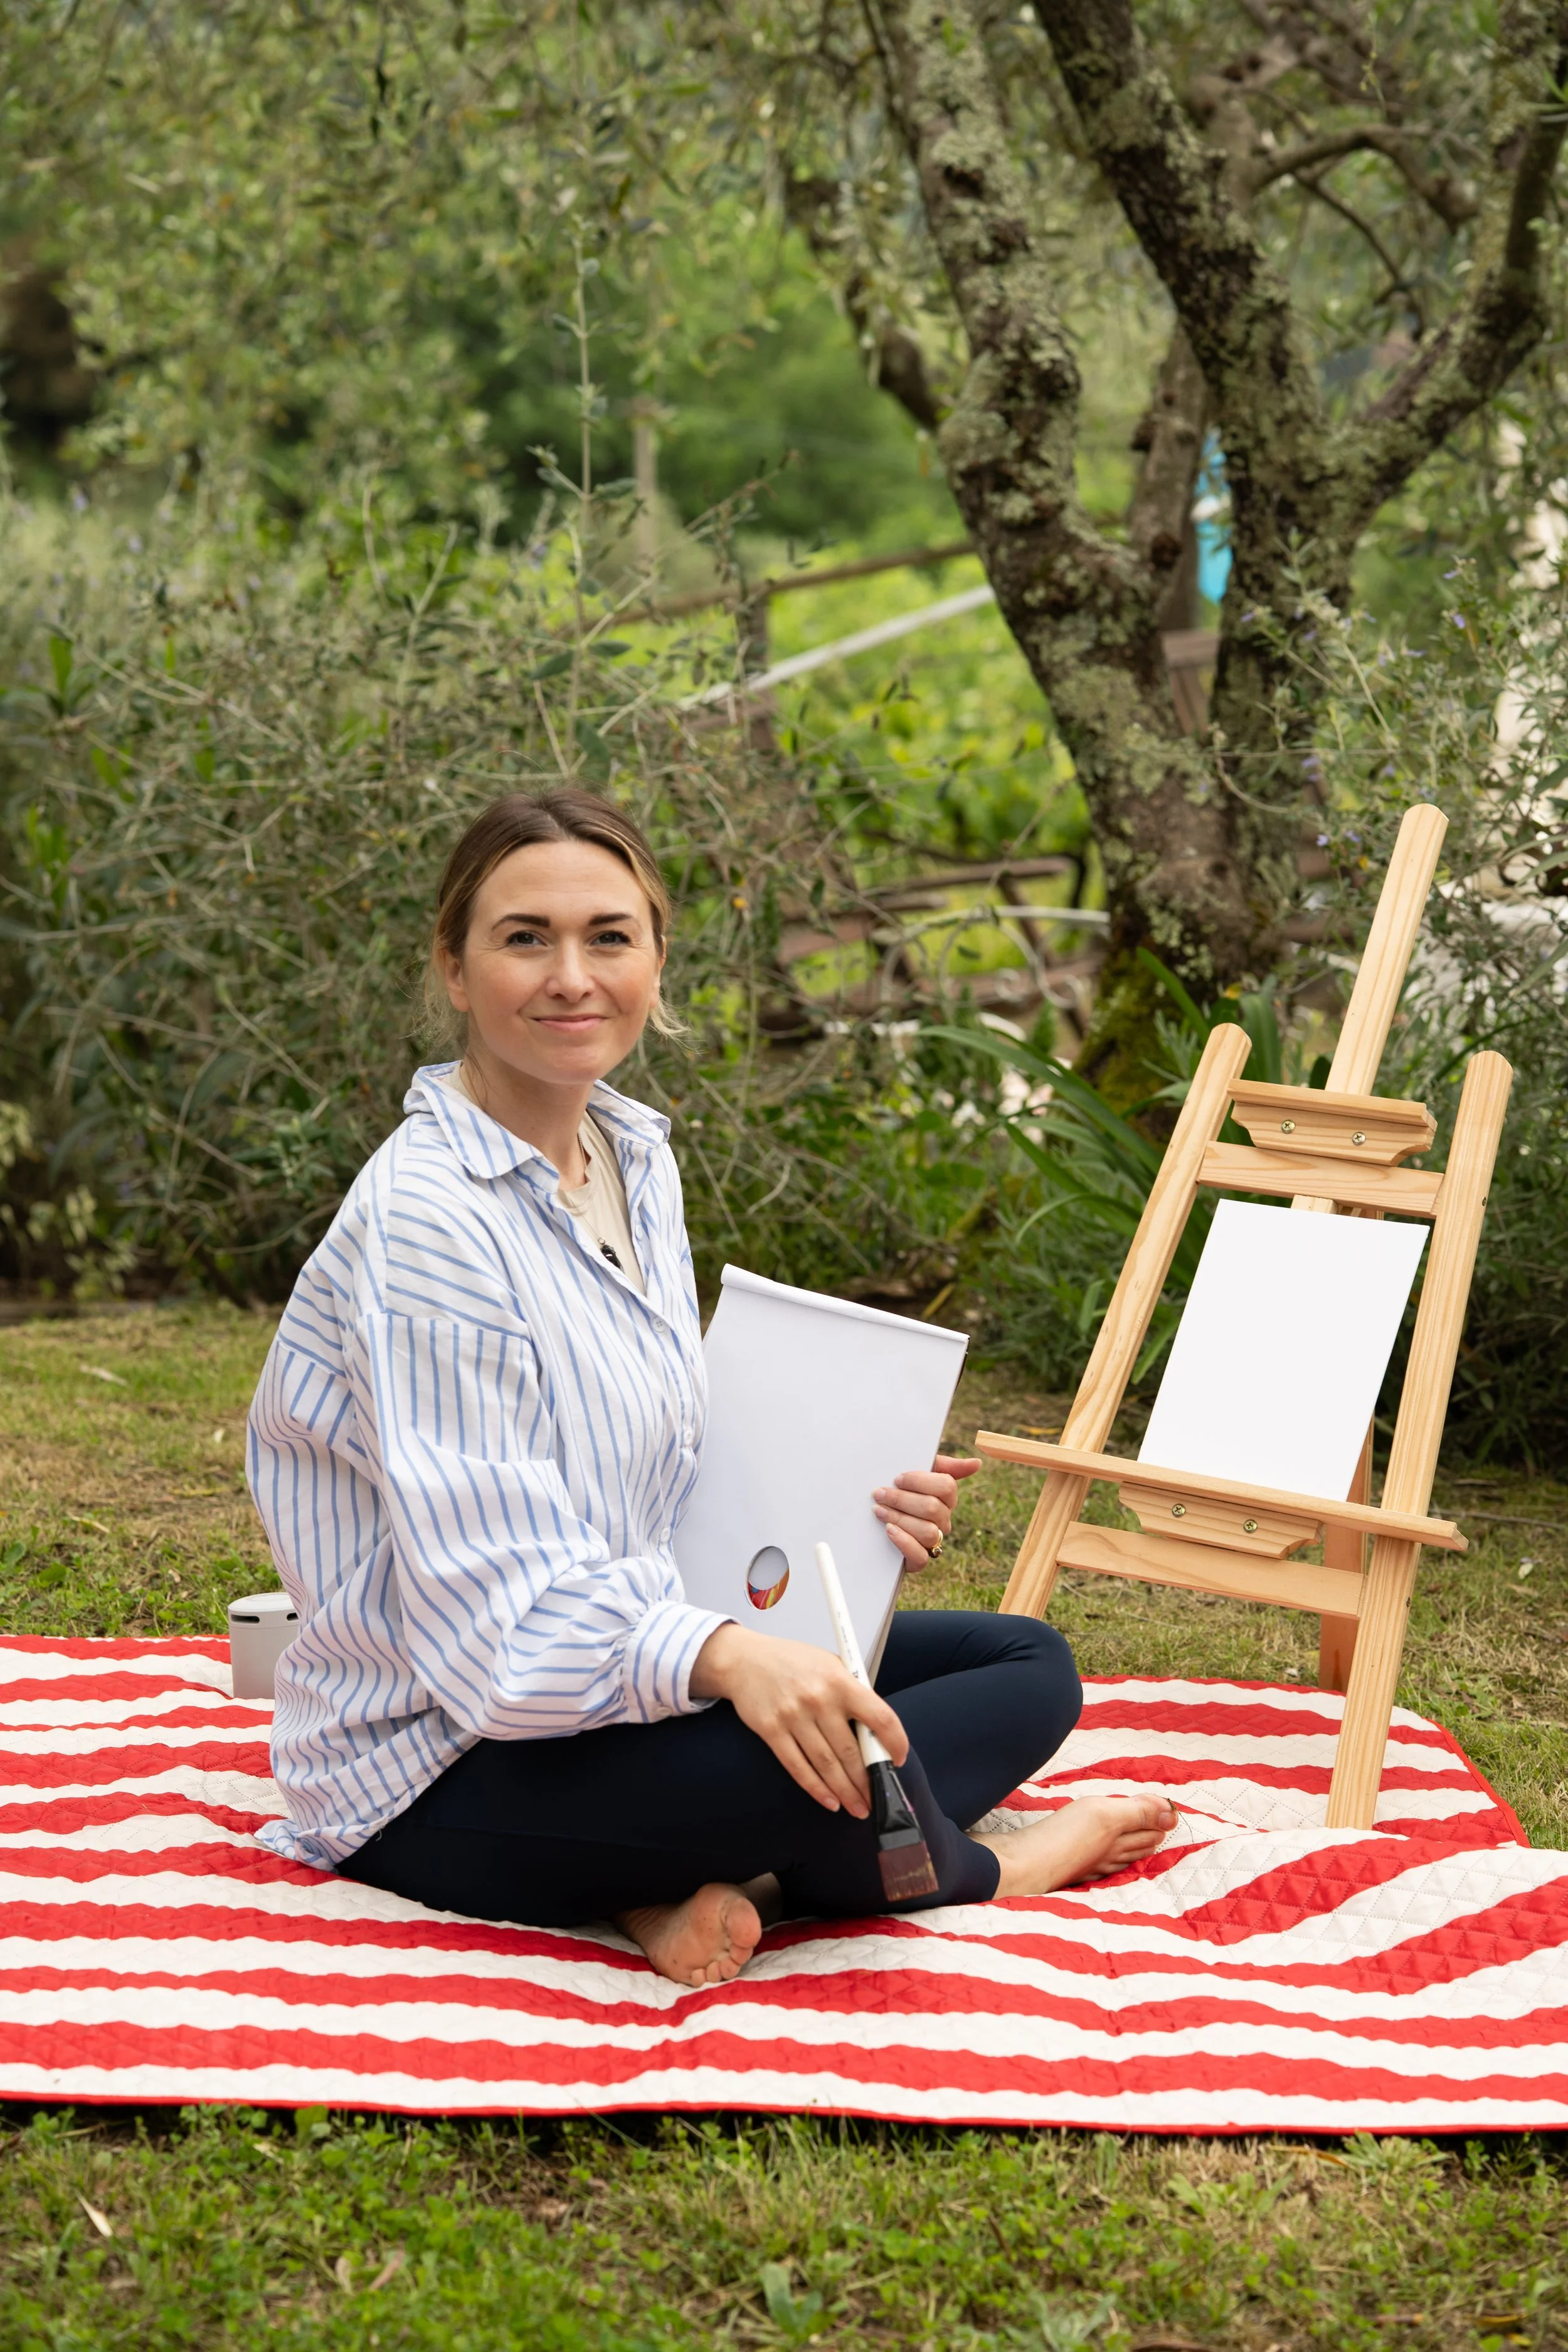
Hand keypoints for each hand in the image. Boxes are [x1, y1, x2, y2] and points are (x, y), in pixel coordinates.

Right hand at [689, 1622, 908, 1815]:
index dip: (895, 1742)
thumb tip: (876, 1727)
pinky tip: (830, 1802)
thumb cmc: (792, 1661)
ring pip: (826, 1765)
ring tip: (857, 1807)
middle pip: (851, 1752)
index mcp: (840, 1681)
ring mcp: (793, 1716)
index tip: (898, 1759)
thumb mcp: (830, 1663)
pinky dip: (816, 1789)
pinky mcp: (771, 1731)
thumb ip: (853, 1691)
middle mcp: (819, 1699)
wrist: (744, 1660)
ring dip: (845, 1792)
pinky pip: (798, 1767)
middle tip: (877, 1799)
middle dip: (867, 1782)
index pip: (880, 1717)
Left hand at [872, 1453, 980, 1569]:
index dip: (920, 1481)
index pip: (946, 1487)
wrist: (874, 1524)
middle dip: (902, 1499)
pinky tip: (889, 1530)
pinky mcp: (918, 1560)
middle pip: (933, 1508)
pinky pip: (921, 1556)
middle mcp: (943, 1521)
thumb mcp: (917, 1473)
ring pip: (928, 1532)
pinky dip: (904, 1541)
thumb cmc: (900, 1492)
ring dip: (899, 1518)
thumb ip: (943, 1465)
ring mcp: (933, 1541)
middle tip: (880, 1494)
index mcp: (946, 1498)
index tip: (898, 1479)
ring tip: (879, 1510)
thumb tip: (977, 1463)